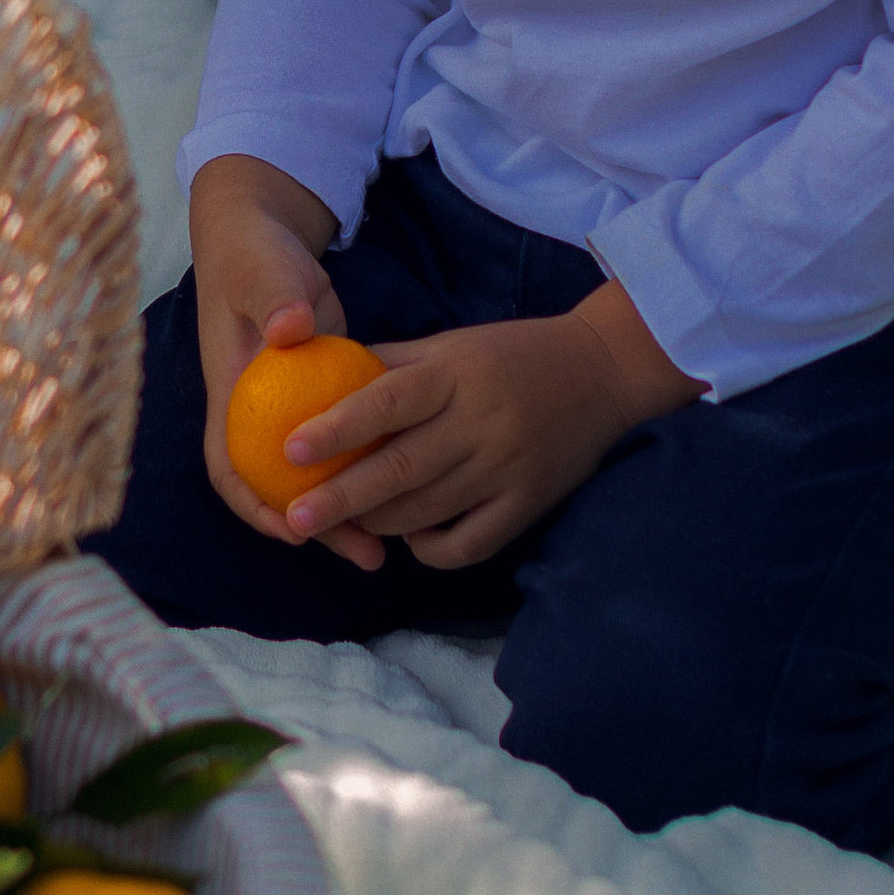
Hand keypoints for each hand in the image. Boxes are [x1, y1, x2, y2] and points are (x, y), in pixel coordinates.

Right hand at [187, 154, 353, 550]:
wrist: (265, 238)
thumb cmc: (256, 256)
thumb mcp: (261, 272)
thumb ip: (274, 297)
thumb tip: (291, 328)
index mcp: (233, 396)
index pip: (230, 466)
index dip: (255, 506)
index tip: (293, 530)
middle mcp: (260, 414)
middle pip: (281, 490)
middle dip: (318, 529)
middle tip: (368, 555)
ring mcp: (295, 410)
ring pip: (319, 478)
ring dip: (350, 511)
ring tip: (391, 548)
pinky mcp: (328, 398)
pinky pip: (347, 449)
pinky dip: (370, 471)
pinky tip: (412, 490)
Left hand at [278, 282, 699, 572]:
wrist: (603, 372)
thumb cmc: (509, 355)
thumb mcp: (449, 345)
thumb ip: (389, 364)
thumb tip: (314, 379)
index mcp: (455, 374)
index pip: (387, 402)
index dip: (336, 428)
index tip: (290, 451)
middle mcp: (480, 423)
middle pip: (400, 469)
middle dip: (341, 499)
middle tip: (295, 521)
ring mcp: (507, 469)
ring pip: (427, 512)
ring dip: (377, 523)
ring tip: (340, 524)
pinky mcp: (528, 504)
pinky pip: (468, 544)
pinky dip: (429, 549)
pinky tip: (408, 537)